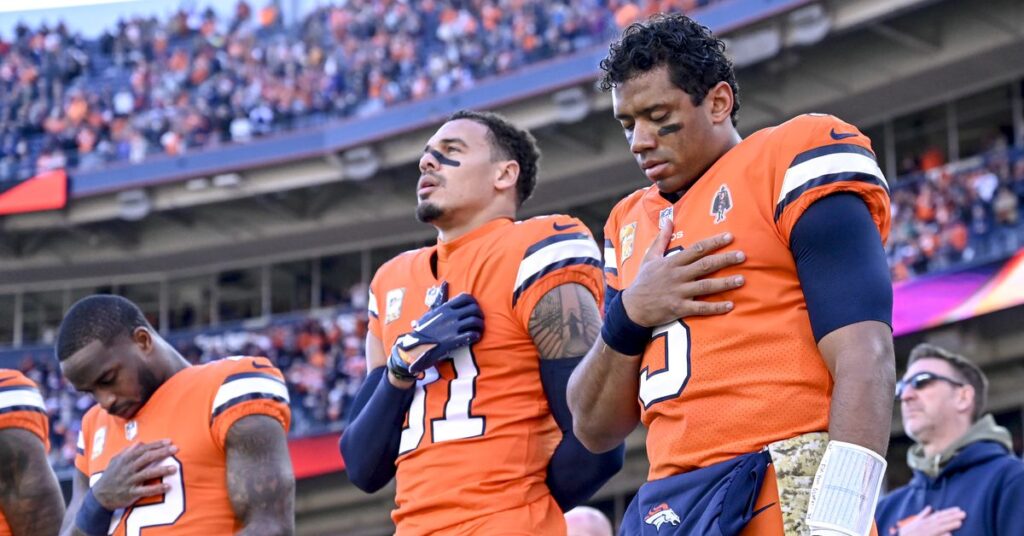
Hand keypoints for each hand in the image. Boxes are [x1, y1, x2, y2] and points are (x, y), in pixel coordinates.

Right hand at [92, 440, 178, 510]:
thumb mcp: (115, 461)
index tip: (169, 441)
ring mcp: (129, 481)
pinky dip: (157, 489)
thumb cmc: (111, 476)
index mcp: (126, 459)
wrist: (99, 496)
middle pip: (147, 458)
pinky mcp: (131, 493)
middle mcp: (128, 469)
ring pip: (147, 474)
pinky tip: (168, 486)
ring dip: (162, 470)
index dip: (156, 445)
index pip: (143, 449)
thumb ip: (128, 451)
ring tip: (175, 468)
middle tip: (176, 449)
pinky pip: (145, 491)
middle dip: (162, 453)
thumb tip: (140, 442)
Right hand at [389, 292, 483, 376]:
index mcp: (445, 307)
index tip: (474, 308)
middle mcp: (450, 316)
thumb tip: (445, 283)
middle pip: (474, 308)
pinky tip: (475, 337)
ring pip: (475, 321)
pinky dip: (477, 335)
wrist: (416, 346)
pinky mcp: (454, 340)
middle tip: (479, 320)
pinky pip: (472, 335)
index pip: (466, 297)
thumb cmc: (424, 329)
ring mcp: (452, 328)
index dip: (474, 302)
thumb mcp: (430, 312)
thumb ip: (440, 299)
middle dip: (480, 314)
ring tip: (479, 329)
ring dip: (480, 325)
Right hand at [621, 224, 744, 326]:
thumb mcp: (649, 257)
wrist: (632, 307)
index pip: (696, 249)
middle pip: (704, 266)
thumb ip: (661, 239)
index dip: (714, 242)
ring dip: (724, 283)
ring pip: (705, 287)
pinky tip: (730, 305)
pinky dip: (715, 308)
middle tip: (742, 256)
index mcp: (671, 262)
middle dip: (724, 260)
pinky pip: (700, 309)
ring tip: (742, 279)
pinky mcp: (678, 309)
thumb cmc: (643, 280)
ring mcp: (678, 293)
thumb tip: (668, 220)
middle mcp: (677, 276)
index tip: (729, 237)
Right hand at [898, 506, 965, 535]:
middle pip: (940, 520)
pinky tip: (949, 534)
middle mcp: (924, 526)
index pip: (938, 515)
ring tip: (960, 523)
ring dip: (949, 525)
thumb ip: (922, 515)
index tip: (958, 509)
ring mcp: (925, 533)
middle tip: (964, 514)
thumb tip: (930, 507)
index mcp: (923, 521)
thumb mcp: (913, 522)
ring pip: (939, 528)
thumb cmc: (907, 534)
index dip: (949, 512)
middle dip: (952, 517)